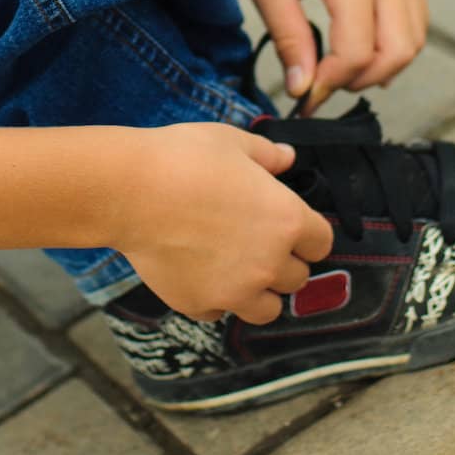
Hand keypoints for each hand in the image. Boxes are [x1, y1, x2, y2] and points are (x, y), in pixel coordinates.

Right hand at [113, 123, 333, 323]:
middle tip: (256, 239)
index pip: (322, 242)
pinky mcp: (200, 305)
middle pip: (297, 277)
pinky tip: (199, 271)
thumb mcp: (233, 142)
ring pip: (268, 308)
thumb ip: (268, 154)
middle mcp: (269, 263)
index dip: (308, 232)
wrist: (132, 190)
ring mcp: (235, 291)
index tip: (291, 224)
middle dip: (282, 260)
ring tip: (236, 266)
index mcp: (286, 220)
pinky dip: (216, 299)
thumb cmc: (185, 158)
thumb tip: (289, 158)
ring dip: (259, 290)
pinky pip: (220, 312)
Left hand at [237, 0, 428, 112]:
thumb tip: (303, 89)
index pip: (356, 53)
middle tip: (322, 81)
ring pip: (414, 41)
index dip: (329, 83)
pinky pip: (415, 19)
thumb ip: (289, 38)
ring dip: (382, 65)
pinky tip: (361, 44)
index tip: (303, 95)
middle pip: (397, 53)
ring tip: (338, 63)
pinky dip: (395, 42)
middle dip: (360, 79)